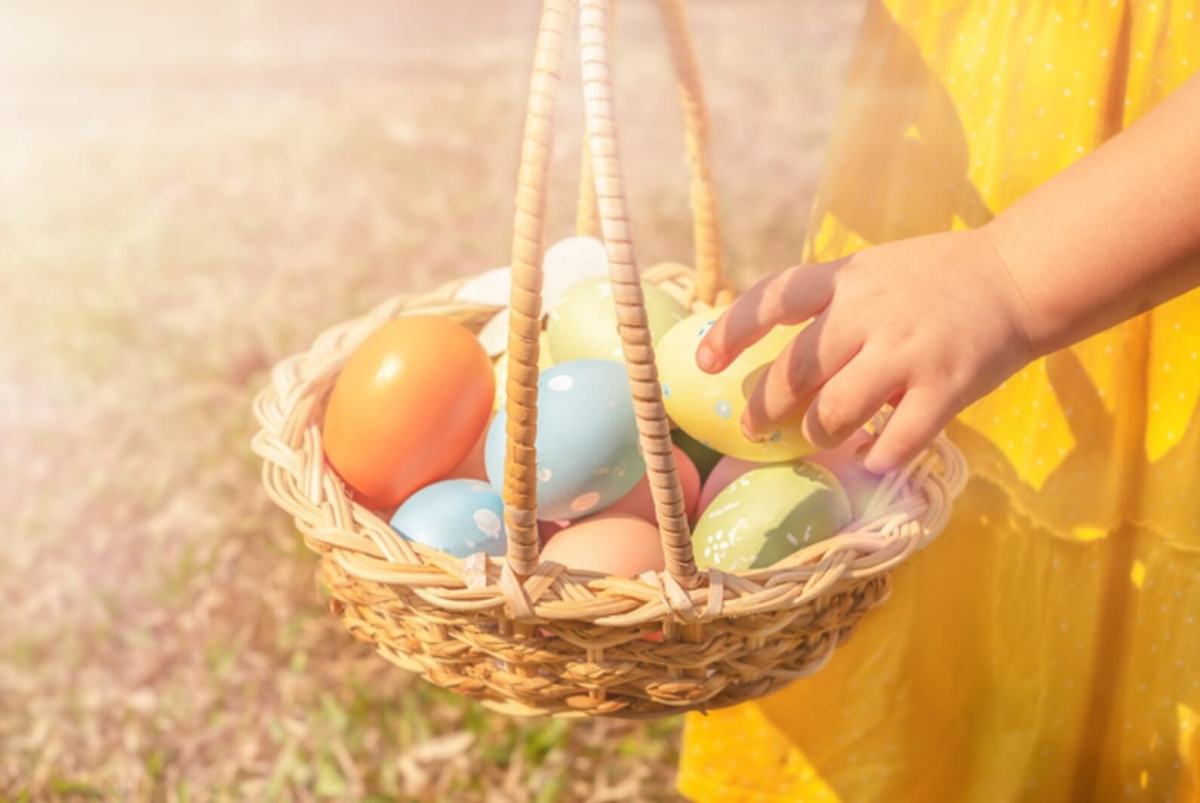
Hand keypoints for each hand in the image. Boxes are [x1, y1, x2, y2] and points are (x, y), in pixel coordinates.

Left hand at [695, 228, 1034, 472]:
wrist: (1018, 276)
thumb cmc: (934, 278)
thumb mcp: (871, 271)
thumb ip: (828, 304)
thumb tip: (772, 354)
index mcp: (845, 280)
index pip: (772, 299)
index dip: (730, 332)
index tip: (703, 363)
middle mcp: (869, 313)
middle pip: (794, 372)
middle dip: (766, 410)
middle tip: (756, 431)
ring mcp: (908, 350)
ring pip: (835, 412)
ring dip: (819, 435)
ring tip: (820, 439)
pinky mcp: (947, 385)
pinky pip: (899, 439)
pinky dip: (879, 458)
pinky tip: (873, 460)